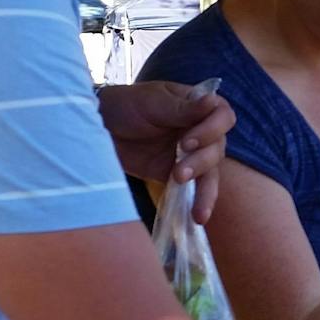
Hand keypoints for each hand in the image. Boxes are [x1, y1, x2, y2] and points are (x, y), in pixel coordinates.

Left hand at [98, 81, 234, 220]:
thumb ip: (183, 108)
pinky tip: (198, 217)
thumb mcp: (153, 103)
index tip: (188, 141)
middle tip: (179, 172)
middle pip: (218, 148)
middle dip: (201, 162)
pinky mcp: (178, 176)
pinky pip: (196, 190)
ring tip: (196, 209)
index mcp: (197, 106)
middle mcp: (200, 130)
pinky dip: (199, 203)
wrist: (97, 127)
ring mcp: (191, 155)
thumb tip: (213, 102)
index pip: (222, 116)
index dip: (212, 130)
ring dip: (206, 189)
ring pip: (211, 172)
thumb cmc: (124, 105)